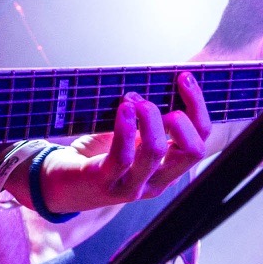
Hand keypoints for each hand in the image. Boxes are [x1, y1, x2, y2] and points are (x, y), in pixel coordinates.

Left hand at [38, 73, 212, 212]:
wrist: (61, 184)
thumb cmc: (99, 154)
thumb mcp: (132, 136)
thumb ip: (149, 119)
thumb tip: (161, 82)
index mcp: (168, 168)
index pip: (201, 140)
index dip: (198, 107)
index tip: (184, 77)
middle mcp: (158, 181)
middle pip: (193, 150)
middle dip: (182, 117)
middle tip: (151, 101)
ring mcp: (133, 186)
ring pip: (157, 151)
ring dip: (149, 117)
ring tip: (132, 100)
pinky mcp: (106, 184)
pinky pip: (123, 157)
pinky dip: (125, 128)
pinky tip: (123, 109)